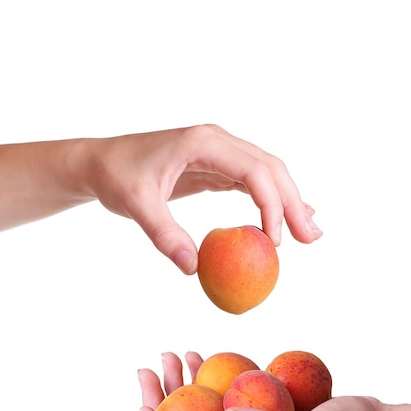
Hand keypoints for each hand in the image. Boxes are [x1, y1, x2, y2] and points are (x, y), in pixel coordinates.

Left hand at [83, 124, 321, 273]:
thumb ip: (164, 234)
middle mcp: (217, 141)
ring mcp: (219, 152)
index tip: (273, 241)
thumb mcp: (135, 204)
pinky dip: (270, 200)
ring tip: (308, 232)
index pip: (253, 170)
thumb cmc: (116, 176)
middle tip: (310, 238)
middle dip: (293, 203)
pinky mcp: (215, 167)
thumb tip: (194, 269)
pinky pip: (251, 182)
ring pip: (266, 173)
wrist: (101, 162)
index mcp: (202, 142)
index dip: (271, 204)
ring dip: (288, 202)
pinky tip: (284, 218)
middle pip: (270, 168)